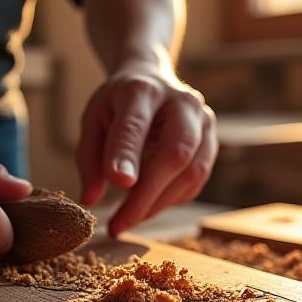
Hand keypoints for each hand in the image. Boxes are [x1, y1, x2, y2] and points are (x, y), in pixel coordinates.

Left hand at [77, 61, 216, 235]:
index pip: (136, 126)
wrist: (152, 78)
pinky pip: (196, 181)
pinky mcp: (212, 142)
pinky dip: (171, 199)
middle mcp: (182, 103)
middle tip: (120, 223)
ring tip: (128, 219)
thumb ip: (89, 158)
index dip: (128, 155)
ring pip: (192, 172)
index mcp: (143, 90)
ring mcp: (204, 122)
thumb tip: (91, 200)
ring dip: (159, 204)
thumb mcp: (93, 120)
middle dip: (148, 195)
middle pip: (176, 153)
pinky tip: (148, 203)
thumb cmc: (119, 103)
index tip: (118, 184)